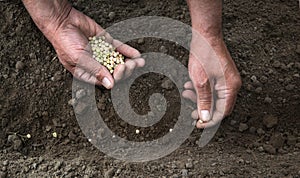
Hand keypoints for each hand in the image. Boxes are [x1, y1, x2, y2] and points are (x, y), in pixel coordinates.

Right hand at [23, 0, 143, 87]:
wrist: (62, 21)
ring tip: (140, 62)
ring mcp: (102, 54)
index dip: (115, 77)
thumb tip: (110, 84)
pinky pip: (119, 49)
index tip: (120, 69)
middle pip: (115, 72)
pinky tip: (137, 55)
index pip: (105, 80)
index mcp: (87, 73)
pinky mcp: (106, 43)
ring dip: (130, 63)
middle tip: (131, 65)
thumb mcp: (78, 58)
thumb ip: (94, 70)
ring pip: (119, 61)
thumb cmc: (64, 42)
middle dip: (125, 70)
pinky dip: (128, 52)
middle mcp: (96, 65)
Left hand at [182, 38, 241, 127]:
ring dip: (198, 98)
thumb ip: (203, 101)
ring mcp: (227, 80)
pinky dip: (200, 90)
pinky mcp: (220, 76)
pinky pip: (211, 89)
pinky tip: (189, 85)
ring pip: (213, 98)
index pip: (222, 112)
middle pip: (218, 106)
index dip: (209, 120)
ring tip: (186, 92)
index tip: (197, 124)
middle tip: (190, 111)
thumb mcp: (200, 81)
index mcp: (230, 88)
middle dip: (202, 109)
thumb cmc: (204, 55)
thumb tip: (205, 118)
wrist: (205, 35)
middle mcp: (231, 85)